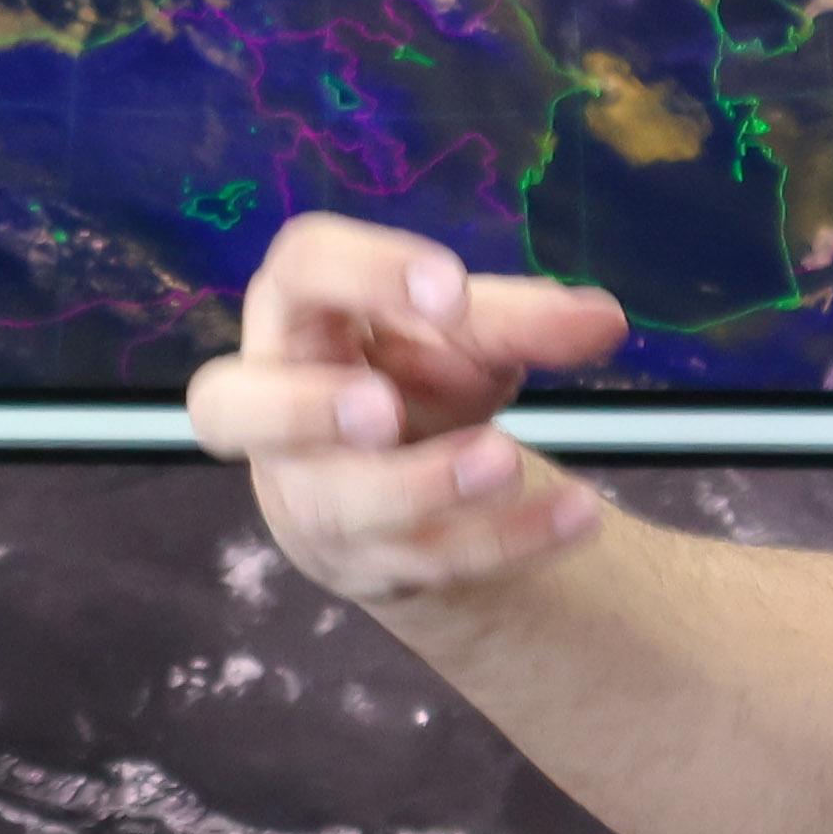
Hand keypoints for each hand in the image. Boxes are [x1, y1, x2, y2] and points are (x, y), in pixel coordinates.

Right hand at [179, 212, 633, 607]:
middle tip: (381, 411)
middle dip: (304, 411)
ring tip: (505, 461)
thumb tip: (604, 322)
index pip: (302, 271)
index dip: (366, 276)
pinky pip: (426, 559)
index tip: (450, 289)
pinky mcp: (361, 561)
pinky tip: (576, 514)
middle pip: (228, 409)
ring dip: (424, 485)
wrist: (415, 483)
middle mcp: (272, 405)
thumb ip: (522, 322)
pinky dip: (507, 540)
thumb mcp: (463, 334)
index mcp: (300, 314)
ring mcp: (308, 493)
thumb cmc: (418, 376)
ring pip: (338, 503)